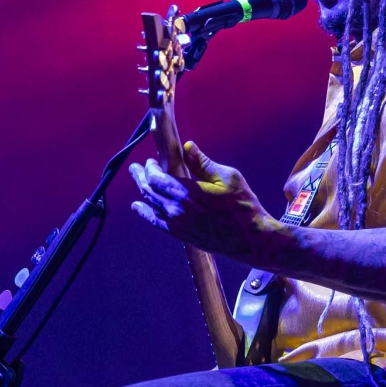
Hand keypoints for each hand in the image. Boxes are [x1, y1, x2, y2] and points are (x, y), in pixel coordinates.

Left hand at [130, 143, 277, 258]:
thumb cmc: (243, 206)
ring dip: (142, 193)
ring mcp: (178, 225)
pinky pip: (157, 223)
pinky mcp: (182, 236)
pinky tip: (139, 208)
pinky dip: (146, 214)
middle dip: (140, 178)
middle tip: (134, 169)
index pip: (157, 178)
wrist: (251, 240)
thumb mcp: (228, 177)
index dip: (150, 168)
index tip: (150, 162)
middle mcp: (177, 210)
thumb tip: (188, 147)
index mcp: (187, 192)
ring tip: (138, 184)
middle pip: (149, 191)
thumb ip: (203, 163)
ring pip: (151, 206)